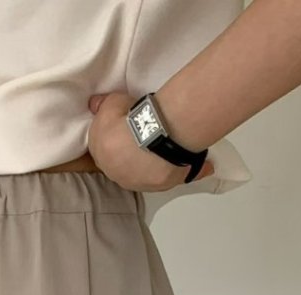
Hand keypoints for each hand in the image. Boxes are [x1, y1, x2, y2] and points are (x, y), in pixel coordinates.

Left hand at [87, 93, 213, 191]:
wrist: (150, 137)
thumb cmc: (128, 120)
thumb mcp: (112, 103)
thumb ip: (104, 105)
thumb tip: (95, 103)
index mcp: (103, 158)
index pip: (107, 149)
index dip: (117, 138)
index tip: (128, 129)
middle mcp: (119, 176)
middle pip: (126, 164)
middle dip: (134, 153)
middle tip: (149, 138)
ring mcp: (142, 183)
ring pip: (151, 172)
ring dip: (159, 163)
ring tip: (174, 150)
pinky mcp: (165, 185)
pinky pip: (179, 176)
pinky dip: (190, 170)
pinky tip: (205, 165)